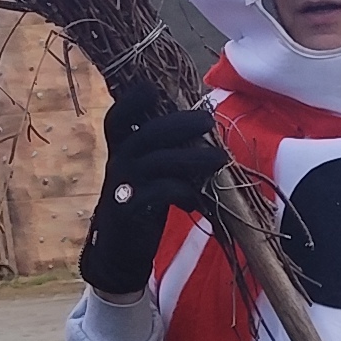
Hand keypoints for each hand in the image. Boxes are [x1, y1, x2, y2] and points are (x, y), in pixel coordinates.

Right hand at [79, 96, 230, 296]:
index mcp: (121, 148)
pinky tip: (197, 201)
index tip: (152, 88)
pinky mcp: (128, 209)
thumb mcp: (147, 173)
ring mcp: (122, 185)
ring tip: (221, 159)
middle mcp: (118, 162)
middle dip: (180, 124)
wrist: (118, 252)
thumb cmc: (140, 204)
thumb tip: (204, 127)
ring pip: (159, 162)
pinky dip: (184, 192)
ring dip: (194, 159)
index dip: (132, 101)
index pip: (119, 117)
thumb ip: (165, 152)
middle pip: (147, 133)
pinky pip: (161, 192)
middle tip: (208, 122)